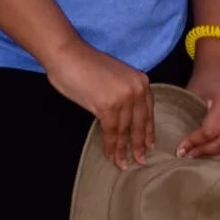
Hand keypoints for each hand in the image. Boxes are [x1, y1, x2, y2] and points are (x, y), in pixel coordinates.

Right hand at [46, 39, 155, 168]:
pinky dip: (111, 146)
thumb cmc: (87, 66)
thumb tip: (124, 118)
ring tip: (122, 163)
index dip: (148, 130)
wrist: (69, 56)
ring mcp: (123, 97)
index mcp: (141, 81)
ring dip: (123, 149)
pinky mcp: (108, 106)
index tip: (150, 144)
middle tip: (141, 161)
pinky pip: (111, 131)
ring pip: (125, 130)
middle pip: (140, 123)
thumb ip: (123, 95)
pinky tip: (110, 155)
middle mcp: (136, 89)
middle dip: (139, 144)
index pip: (148, 110)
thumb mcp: (115, 79)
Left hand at [181, 53, 219, 162]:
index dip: (194, 144)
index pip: (210, 133)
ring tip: (201, 161)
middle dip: (205, 154)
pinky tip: (214, 159)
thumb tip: (180, 147)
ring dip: (217, 160)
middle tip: (188, 157)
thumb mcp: (193, 96)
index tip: (180, 151)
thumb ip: (188, 120)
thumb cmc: (205, 83)